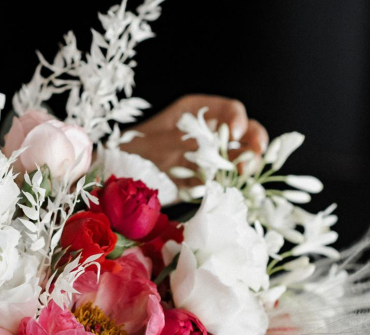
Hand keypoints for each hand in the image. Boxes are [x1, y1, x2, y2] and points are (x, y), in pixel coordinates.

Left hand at [122, 94, 267, 179]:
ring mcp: (206, 155)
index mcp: (196, 112)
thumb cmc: (129, 150)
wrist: (115, 175)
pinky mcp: (201, 179)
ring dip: (247, 164)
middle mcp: (205, 131)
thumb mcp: (153, 142)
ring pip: (238, 156)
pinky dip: (230, 184)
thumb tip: (202, 146)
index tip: (236, 133)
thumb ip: (178, 143)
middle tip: (254, 156)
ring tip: (244, 175)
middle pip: (243, 132)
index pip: (229, 109)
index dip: (238, 119)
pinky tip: (233, 189)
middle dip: (254, 142)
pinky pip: (222, 180)